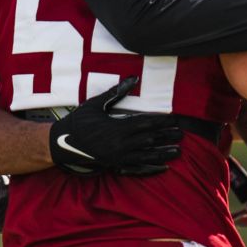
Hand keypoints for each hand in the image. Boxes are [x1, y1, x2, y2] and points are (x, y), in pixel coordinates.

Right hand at [49, 77, 183, 175]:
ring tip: (178, 151)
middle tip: (182, 134)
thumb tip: (133, 78)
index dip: (161, 122)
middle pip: (149, 140)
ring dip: (163, 153)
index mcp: (117, 127)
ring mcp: (118, 156)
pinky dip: (151, 168)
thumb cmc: (80, 121)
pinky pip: (137, 167)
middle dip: (166, 137)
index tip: (174, 119)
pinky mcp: (116, 164)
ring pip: (146, 155)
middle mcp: (120, 143)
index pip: (144, 123)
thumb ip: (116, 92)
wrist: (64, 142)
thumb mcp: (96, 104)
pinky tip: (163, 168)